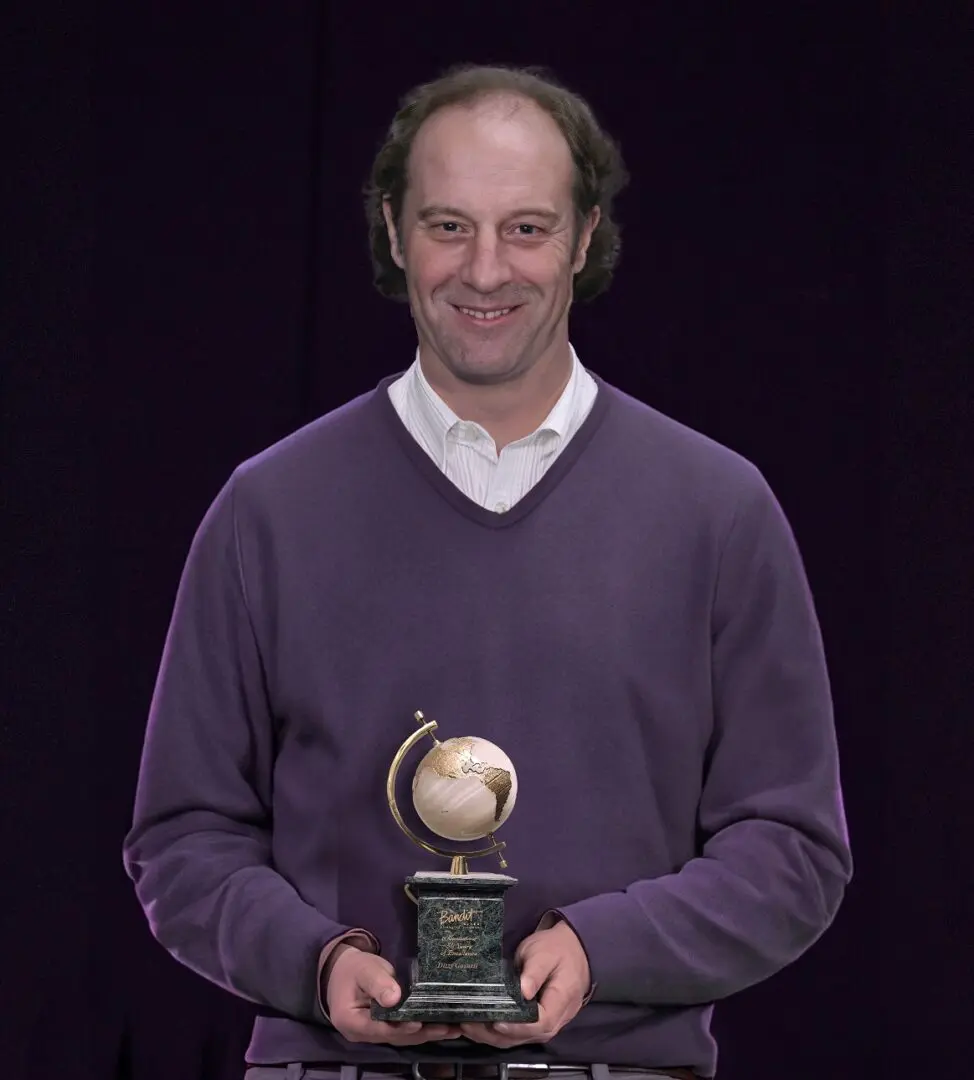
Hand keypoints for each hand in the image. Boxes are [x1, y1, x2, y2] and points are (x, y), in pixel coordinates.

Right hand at [325, 944, 461, 1045]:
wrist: (343, 971)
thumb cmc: (354, 969)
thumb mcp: (364, 970)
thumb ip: (378, 983)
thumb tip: (394, 998)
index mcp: (351, 1022)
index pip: (379, 1028)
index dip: (400, 1027)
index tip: (419, 1024)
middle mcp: (363, 1035)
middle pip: (395, 1037)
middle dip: (423, 1034)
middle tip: (448, 1029)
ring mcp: (374, 1034)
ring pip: (402, 1037)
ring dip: (428, 1034)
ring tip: (453, 1030)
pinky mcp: (385, 1028)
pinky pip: (404, 1032)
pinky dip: (423, 1030)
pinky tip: (442, 1027)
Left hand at [460, 920, 590, 1048]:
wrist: (572, 950)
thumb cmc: (556, 949)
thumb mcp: (544, 953)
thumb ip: (535, 971)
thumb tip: (524, 992)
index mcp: (562, 1000)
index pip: (541, 1023)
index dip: (517, 1026)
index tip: (496, 1022)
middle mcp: (557, 1019)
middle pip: (527, 1036)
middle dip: (496, 1035)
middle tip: (469, 1025)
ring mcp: (548, 1023)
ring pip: (521, 1039)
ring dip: (494, 1037)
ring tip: (468, 1027)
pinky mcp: (538, 1022)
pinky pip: (520, 1034)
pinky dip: (499, 1033)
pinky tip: (481, 1026)